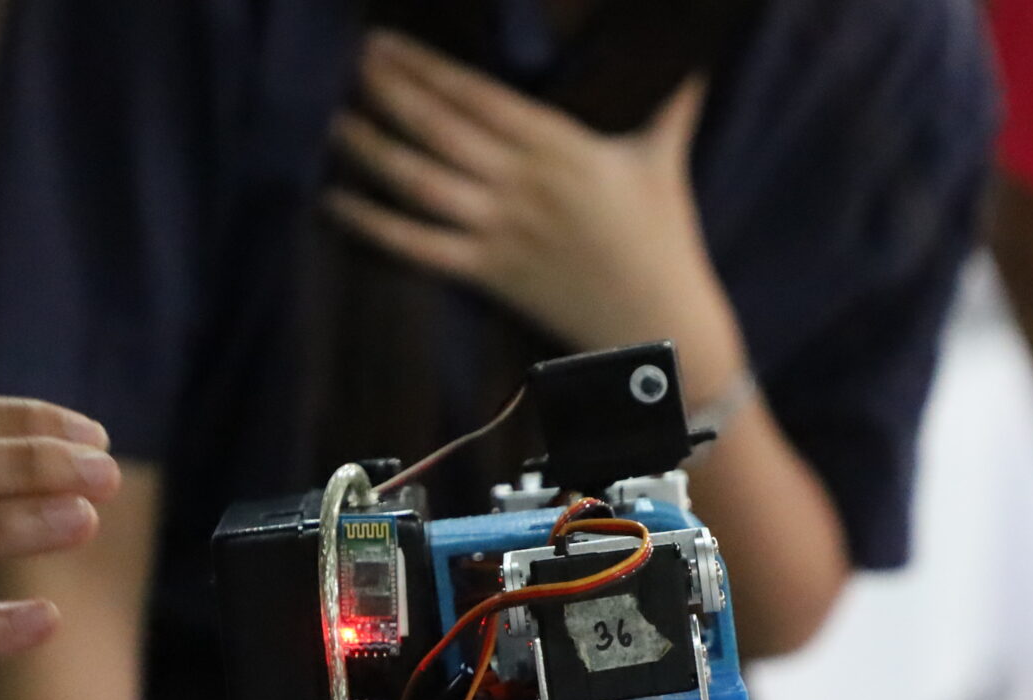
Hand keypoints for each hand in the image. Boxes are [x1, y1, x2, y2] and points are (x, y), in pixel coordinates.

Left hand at [327, 31, 743, 393]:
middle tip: (354, 64)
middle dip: (391, 94)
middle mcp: (523, 185)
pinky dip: (374, 226)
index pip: (479, 97)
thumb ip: (672, 104)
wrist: (661, 323)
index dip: (428, 68)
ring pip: (422, 184)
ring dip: (373, 151)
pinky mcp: (491, 275)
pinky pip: (420, 247)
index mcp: (560, 148)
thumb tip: (697, 56)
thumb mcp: (664, 160)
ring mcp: (503, 232)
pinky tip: (336, 202)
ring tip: (336, 122)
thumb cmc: (664, 239)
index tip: (386, 43)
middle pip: (440, 130)